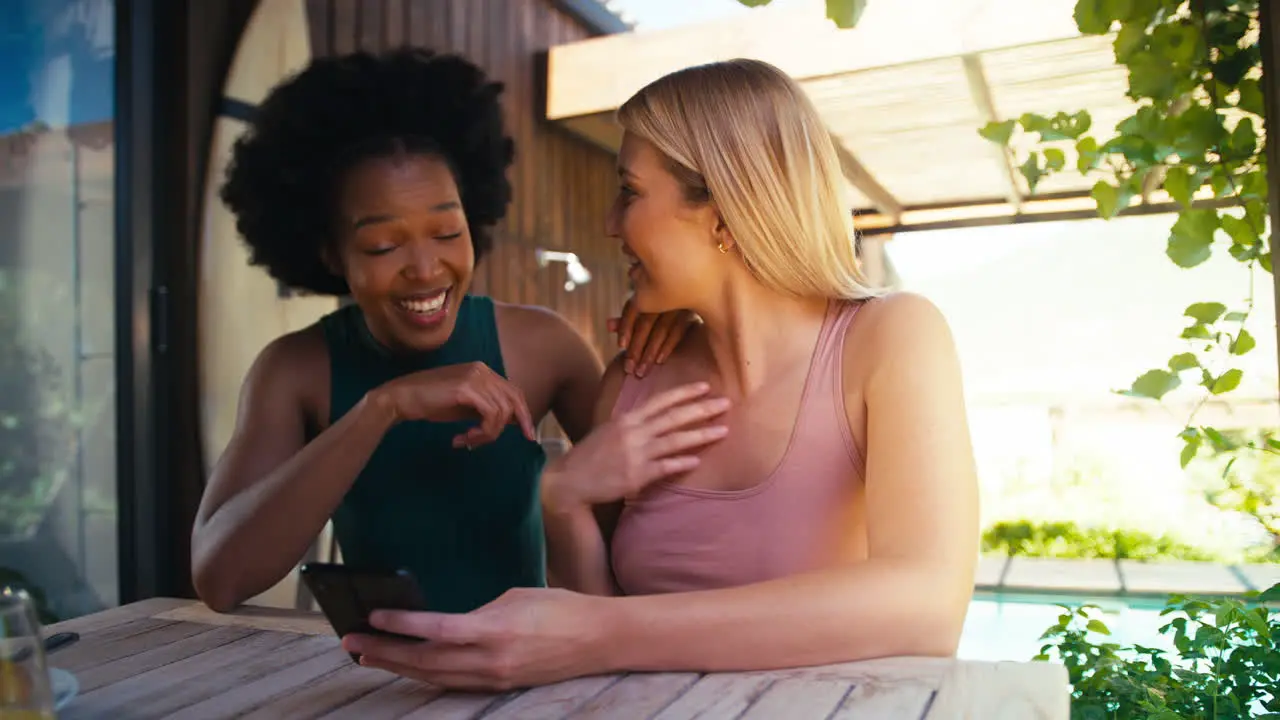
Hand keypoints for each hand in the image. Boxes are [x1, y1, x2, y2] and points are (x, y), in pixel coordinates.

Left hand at [342, 587, 608, 690]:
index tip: (372, 617)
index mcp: (496, 629)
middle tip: (350, 642)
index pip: (438, 630)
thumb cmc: (561, 607)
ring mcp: (495, 677)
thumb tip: (448, 624)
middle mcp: (492, 659)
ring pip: (435, 676)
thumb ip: (478, 613)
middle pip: (426, 661)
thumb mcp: (515, 596)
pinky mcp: (500, 684)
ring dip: (398, 667)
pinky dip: (425, 675)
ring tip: (367, 656)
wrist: (599, 638)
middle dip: (385, 652)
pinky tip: (407, 667)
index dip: (402, 625)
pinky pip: (453, 682)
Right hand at [369, 362, 535, 448]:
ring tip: (468, 440)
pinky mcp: (466, 388)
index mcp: (484, 371)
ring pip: (501, 412)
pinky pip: (490, 415)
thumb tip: (512, 421)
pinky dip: (481, 432)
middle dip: (514, 425)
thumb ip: (487, 409)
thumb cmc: (430, 403)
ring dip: (487, 434)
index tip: (529, 435)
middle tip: (494, 442)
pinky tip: (463, 438)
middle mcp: (483, 370)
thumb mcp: (465, 406)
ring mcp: (475, 377)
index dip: (524, 414)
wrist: (401, 398)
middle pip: (514, 400)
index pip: (514, 392)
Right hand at [542, 382, 728, 511]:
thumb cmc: (590, 456)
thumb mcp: (609, 430)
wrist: (569, 480)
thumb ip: (632, 423)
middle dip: (701, 409)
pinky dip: (681, 463)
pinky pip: (664, 467)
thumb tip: (653, 417)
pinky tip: (697, 460)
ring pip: (674, 441)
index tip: (705, 386)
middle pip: (673, 417)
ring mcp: (635, 454)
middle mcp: (633, 433)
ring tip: (723, 430)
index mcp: (627, 419)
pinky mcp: (636, 475)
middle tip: (726, 403)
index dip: (684, 393)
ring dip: (701, 435)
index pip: (660, 401)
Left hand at [608, 296, 698, 376]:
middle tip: (628, 368)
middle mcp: (663, 295)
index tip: (620, 347)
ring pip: (661, 328)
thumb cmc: (664, 307)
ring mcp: (679, 303)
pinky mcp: (693, 314)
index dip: (625, 326)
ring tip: (641, 371)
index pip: (633, 307)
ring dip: (649, 351)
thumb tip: (608, 326)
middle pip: (646, 321)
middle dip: (636, 346)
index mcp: (649, 290)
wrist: (700, 296)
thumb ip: (628, 319)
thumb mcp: (646, 310)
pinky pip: (678, 331)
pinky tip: (659, 361)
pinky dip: (668, 346)